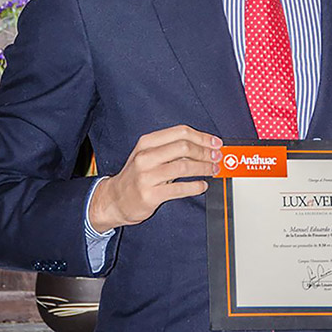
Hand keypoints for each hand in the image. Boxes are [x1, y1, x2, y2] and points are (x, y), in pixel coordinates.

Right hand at [88, 125, 220, 230]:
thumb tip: (203, 146)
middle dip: (205, 152)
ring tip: (212, 170)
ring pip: (183, 166)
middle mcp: (145, 157)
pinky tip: (202, 185)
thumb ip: (171, 149)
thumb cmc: (136, 176)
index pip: (180, 132)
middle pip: (183, 147)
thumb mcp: (148, 155)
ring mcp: (147, 176)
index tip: (216, 143)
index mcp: (147, 142)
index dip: (202, 137)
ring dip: (203, 168)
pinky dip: (195, 186)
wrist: (114, 199)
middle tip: (217, 157)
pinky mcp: (150, 195)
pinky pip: (179, 189)